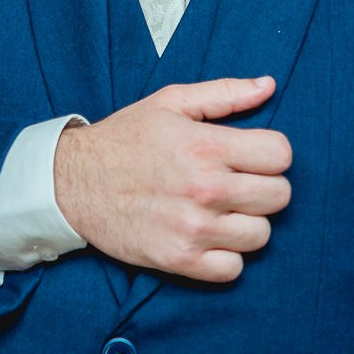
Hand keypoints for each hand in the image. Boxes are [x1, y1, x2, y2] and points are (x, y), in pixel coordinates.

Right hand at [53, 76, 290, 282]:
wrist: (72, 181)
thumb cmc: (124, 139)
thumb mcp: (170, 102)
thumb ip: (224, 93)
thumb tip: (268, 85)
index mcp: (206, 146)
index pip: (281, 155)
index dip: (270, 152)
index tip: (251, 155)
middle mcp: (205, 189)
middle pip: (279, 196)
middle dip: (263, 186)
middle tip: (236, 182)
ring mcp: (194, 229)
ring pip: (261, 235)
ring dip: (245, 222)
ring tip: (220, 209)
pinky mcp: (180, 260)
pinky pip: (234, 269)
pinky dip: (225, 256)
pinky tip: (207, 236)